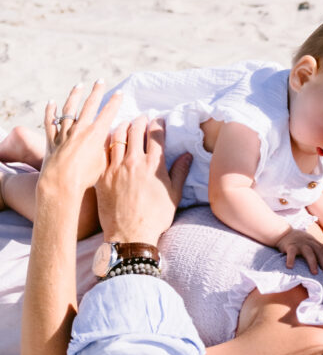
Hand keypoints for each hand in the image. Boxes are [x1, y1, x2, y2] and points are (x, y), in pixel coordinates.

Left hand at [39, 81, 121, 198]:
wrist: (61, 184)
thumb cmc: (85, 178)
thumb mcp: (103, 163)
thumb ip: (106, 149)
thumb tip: (110, 141)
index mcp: (96, 134)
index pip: (108, 113)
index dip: (115, 102)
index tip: (120, 92)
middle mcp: (80, 129)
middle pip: (89, 105)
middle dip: (96, 91)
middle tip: (100, 81)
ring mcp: (64, 133)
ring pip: (69, 110)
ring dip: (74, 96)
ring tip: (79, 86)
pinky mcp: (52, 140)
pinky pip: (50, 122)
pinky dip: (50, 111)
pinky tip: (51, 102)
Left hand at [96, 115, 191, 244]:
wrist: (130, 235)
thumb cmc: (155, 218)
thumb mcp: (174, 195)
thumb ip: (180, 172)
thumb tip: (187, 155)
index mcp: (154, 165)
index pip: (156, 135)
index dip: (158, 123)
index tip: (159, 120)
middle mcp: (135, 162)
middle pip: (136, 130)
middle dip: (140, 120)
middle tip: (142, 118)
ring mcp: (116, 168)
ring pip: (117, 137)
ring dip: (123, 126)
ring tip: (126, 124)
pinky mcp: (102, 176)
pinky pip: (103, 152)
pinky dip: (107, 142)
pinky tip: (109, 140)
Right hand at [275, 227, 322, 274]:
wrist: (284, 232)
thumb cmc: (299, 242)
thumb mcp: (309, 243)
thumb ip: (316, 251)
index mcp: (314, 242)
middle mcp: (309, 242)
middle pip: (319, 251)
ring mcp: (300, 243)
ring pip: (308, 252)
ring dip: (313, 263)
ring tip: (315, 273)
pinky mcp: (290, 245)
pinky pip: (291, 253)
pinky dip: (291, 259)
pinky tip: (290, 267)